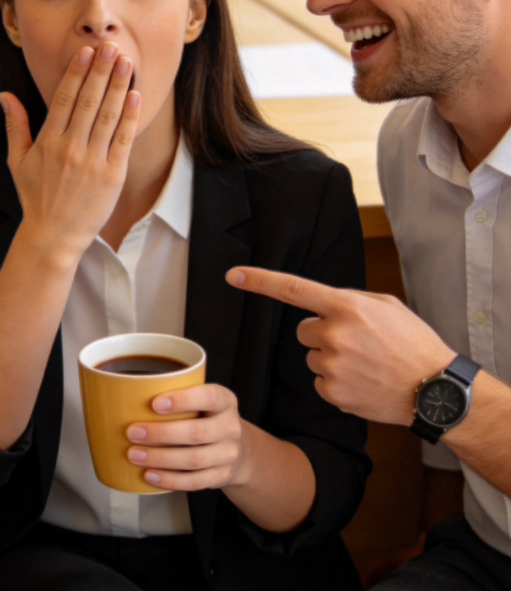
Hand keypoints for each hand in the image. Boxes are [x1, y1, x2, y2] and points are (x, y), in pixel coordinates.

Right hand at [1, 42, 139, 264]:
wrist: (54, 235)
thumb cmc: (35, 196)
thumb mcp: (17, 160)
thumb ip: (15, 125)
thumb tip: (4, 95)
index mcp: (47, 142)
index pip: (63, 98)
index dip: (76, 73)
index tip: (86, 51)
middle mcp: (70, 148)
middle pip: (88, 101)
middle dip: (101, 71)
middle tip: (112, 47)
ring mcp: (93, 161)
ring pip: (108, 115)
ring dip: (118, 86)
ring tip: (127, 62)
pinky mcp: (112, 175)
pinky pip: (123, 139)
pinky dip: (129, 116)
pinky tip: (134, 95)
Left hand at [125, 383, 245, 490]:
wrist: (237, 448)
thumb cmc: (206, 416)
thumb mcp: (201, 398)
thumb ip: (177, 393)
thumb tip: (128, 394)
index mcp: (225, 401)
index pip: (208, 397)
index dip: (182, 400)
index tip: (154, 403)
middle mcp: (230, 427)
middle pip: (197, 433)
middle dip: (161, 434)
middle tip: (132, 432)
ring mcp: (228, 455)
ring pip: (194, 459)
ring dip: (160, 458)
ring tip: (134, 454)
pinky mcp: (221, 476)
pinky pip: (194, 482)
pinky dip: (169, 480)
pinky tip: (149, 474)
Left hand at [226, 266, 454, 424]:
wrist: (435, 391)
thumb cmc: (413, 343)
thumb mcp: (386, 307)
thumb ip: (349, 300)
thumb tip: (322, 304)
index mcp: (346, 306)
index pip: (293, 289)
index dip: (259, 281)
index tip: (232, 275)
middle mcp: (334, 333)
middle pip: (303, 330)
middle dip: (321, 334)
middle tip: (356, 344)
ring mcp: (332, 364)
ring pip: (312, 357)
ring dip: (331, 359)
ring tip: (365, 365)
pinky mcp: (333, 392)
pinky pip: (320, 381)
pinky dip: (337, 383)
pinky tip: (363, 382)